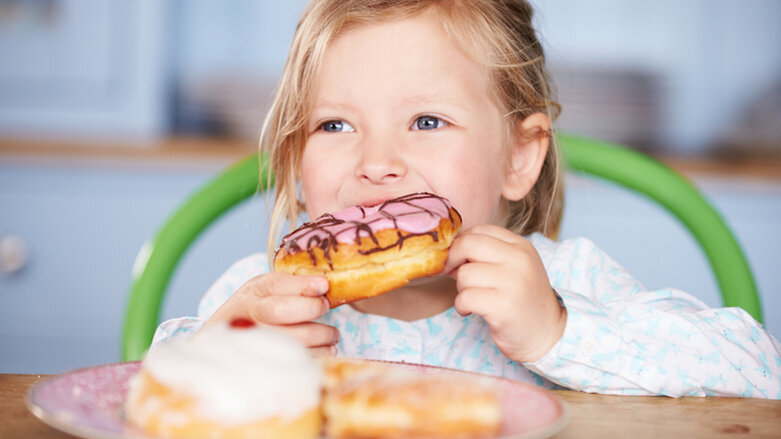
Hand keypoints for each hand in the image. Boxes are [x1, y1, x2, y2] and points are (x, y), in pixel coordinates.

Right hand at [204, 272, 338, 355]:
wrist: (231, 342)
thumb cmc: (259, 313)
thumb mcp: (269, 292)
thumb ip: (293, 288)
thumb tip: (325, 286)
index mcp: (251, 294)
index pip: (273, 285)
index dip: (301, 285)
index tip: (323, 285)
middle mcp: (247, 316)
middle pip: (278, 310)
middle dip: (310, 307)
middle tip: (325, 307)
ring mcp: (253, 343)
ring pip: (290, 339)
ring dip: (321, 335)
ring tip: (332, 335)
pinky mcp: (264, 366)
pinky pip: (295, 362)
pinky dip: (318, 356)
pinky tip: (326, 351)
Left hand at [443, 224, 566, 362]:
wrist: (547, 333)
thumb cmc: (522, 299)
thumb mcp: (514, 267)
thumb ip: (488, 253)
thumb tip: (449, 250)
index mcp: (521, 246)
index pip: (479, 230)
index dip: (461, 243)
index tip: (458, 259)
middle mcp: (519, 260)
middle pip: (467, 245)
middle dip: (453, 260)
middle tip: (454, 274)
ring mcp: (513, 283)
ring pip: (464, 274)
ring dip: (460, 289)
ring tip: (474, 297)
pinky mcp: (503, 307)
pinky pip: (465, 298)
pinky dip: (461, 306)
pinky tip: (471, 310)